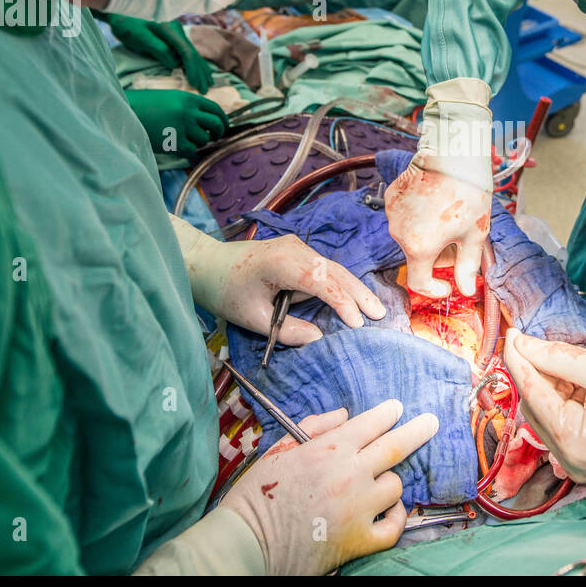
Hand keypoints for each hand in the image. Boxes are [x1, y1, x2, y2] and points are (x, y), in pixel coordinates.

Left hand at [108, 13, 212, 92]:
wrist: (121, 14)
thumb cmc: (128, 27)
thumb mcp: (141, 38)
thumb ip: (159, 50)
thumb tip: (175, 64)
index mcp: (170, 30)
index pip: (186, 52)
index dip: (192, 69)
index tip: (195, 84)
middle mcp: (177, 31)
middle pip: (192, 54)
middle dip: (199, 73)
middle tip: (204, 90)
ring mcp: (176, 34)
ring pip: (193, 54)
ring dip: (200, 70)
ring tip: (207, 84)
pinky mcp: (173, 39)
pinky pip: (188, 53)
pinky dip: (195, 64)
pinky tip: (202, 72)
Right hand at [126, 89, 227, 156]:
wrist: (124, 113)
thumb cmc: (144, 105)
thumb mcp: (169, 98)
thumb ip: (188, 106)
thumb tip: (204, 120)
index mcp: (188, 98)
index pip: (215, 109)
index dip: (222, 119)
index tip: (223, 126)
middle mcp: (189, 112)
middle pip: (216, 124)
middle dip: (218, 132)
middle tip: (212, 137)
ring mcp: (183, 127)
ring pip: (204, 139)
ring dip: (198, 142)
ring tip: (185, 140)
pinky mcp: (175, 142)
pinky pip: (192, 151)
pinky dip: (189, 152)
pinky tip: (181, 148)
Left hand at [175, 226, 385, 340]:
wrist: (206, 264)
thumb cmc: (225, 291)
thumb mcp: (252, 318)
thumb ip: (287, 330)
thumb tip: (319, 339)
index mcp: (281, 262)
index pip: (321, 280)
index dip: (341, 301)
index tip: (357, 323)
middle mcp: (294, 249)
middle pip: (335, 270)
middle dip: (358, 293)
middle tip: (379, 315)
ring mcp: (297, 247)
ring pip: (333, 268)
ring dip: (352, 288)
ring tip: (373, 310)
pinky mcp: (298, 252)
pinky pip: (324, 268)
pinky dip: (340, 284)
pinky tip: (354, 299)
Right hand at [221, 401, 438, 574]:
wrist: (246, 542)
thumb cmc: (258, 495)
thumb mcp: (280, 449)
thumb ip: (315, 427)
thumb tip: (345, 415)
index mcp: (329, 449)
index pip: (371, 423)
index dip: (388, 413)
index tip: (397, 408)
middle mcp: (349, 474)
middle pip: (397, 446)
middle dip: (419, 430)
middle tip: (431, 422)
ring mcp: (358, 508)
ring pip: (395, 485)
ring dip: (389, 481)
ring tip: (375, 484)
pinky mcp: (359, 540)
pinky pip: (395, 526)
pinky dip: (396, 517)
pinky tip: (389, 511)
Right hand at [386, 164, 489, 297]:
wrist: (452, 153)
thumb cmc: (467, 192)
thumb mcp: (475, 234)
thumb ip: (468, 266)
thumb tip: (465, 290)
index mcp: (419, 247)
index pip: (419, 283)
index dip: (435, 289)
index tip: (448, 286)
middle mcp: (399, 233)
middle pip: (418, 257)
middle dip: (439, 254)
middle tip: (460, 236)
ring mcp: (392, 214)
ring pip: (411, 237)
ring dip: (428, 235)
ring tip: (448, 214)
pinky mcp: (391, 196)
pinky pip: (404, 217)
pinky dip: (418, 217)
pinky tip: (435, 202)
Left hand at [502, 329, 585, 481]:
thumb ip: (557, 357)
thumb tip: (520, 344)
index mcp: (573, 445)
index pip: (532, 393)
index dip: (519, 359)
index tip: (511, 332)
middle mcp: (571, 464)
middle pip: (536, 407)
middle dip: (537, 372)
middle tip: (541, 340)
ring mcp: (581, 467)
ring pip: (549, 416)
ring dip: (552, 386)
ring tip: (572, 362)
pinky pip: (565, 426)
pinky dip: (567, 401)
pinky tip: (579, 382)